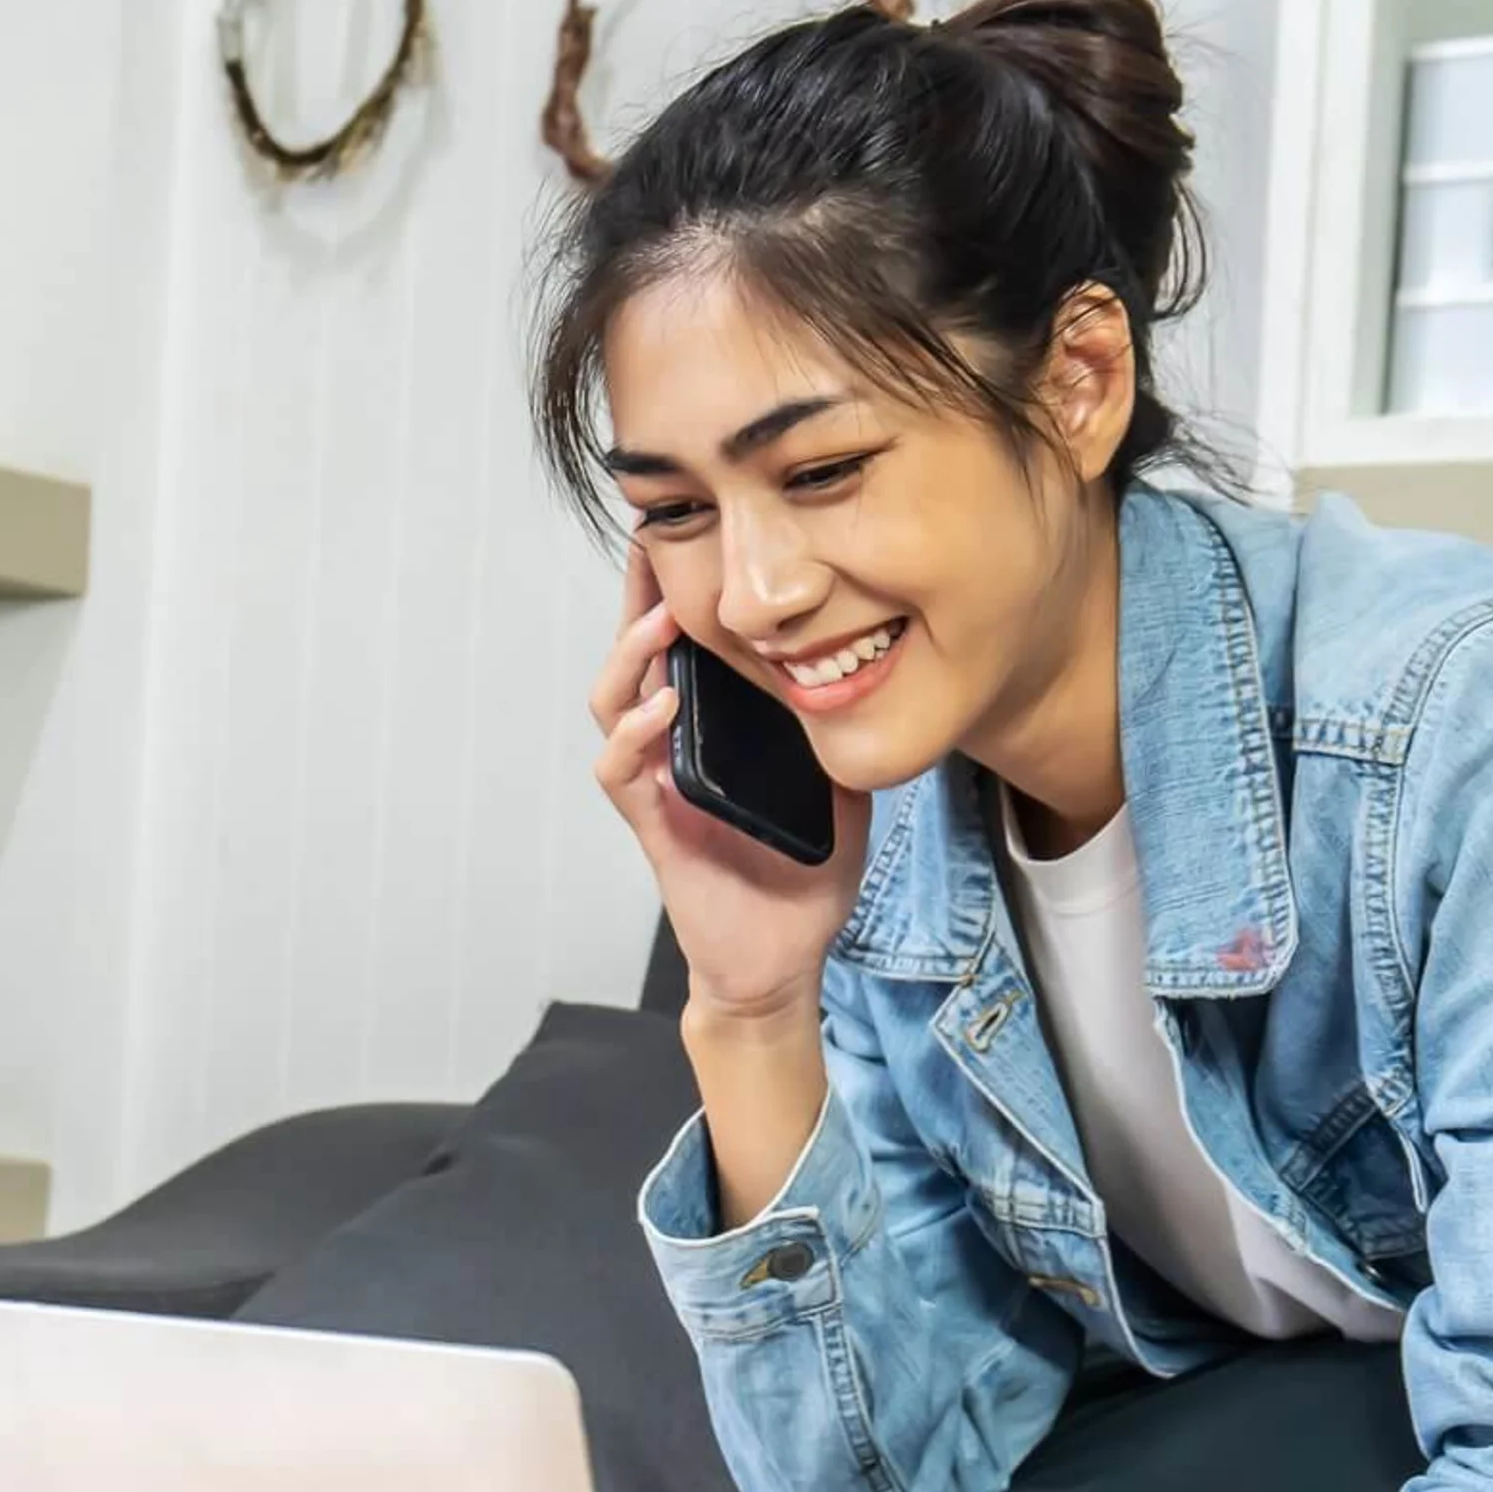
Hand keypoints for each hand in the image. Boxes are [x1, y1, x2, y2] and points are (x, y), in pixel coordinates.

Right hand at [587, 548, 869, 1021]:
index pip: (682, 646)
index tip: (691, 532)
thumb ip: (839, 729)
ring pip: (613, 703)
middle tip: (653, 540)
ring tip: (661, 620)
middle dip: (639, 596)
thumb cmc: (803, 872)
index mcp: (710, 728)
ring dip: (631, 657)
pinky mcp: (652, 826)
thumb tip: (880, 669)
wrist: (782, 959)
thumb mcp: (840, 782)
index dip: (676, 589)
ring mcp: (655, 784)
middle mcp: (671, 746)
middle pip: (635, 656)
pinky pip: (622, 772)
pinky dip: (636, 735)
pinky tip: (662, 708)